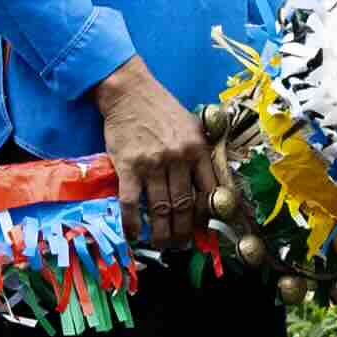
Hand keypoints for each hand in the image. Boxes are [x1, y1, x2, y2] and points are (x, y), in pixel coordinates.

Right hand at [95, 63, 226, 261]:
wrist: (129, 91)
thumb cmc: (161, 108)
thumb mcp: (191, 125)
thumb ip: (200, 154)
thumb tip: (208, 185)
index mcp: (197, 149)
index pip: (207, 191)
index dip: (205, 216)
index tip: (201, 229)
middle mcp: (178, 158)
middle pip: (184, 206)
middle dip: (183, 231)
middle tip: (181, 244)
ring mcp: (152, 164)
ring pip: (160, 209)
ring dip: (161, 233)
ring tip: (162, 244)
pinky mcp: (128, 166)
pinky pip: (131, 203)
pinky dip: (132, 223)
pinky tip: (133, 235)